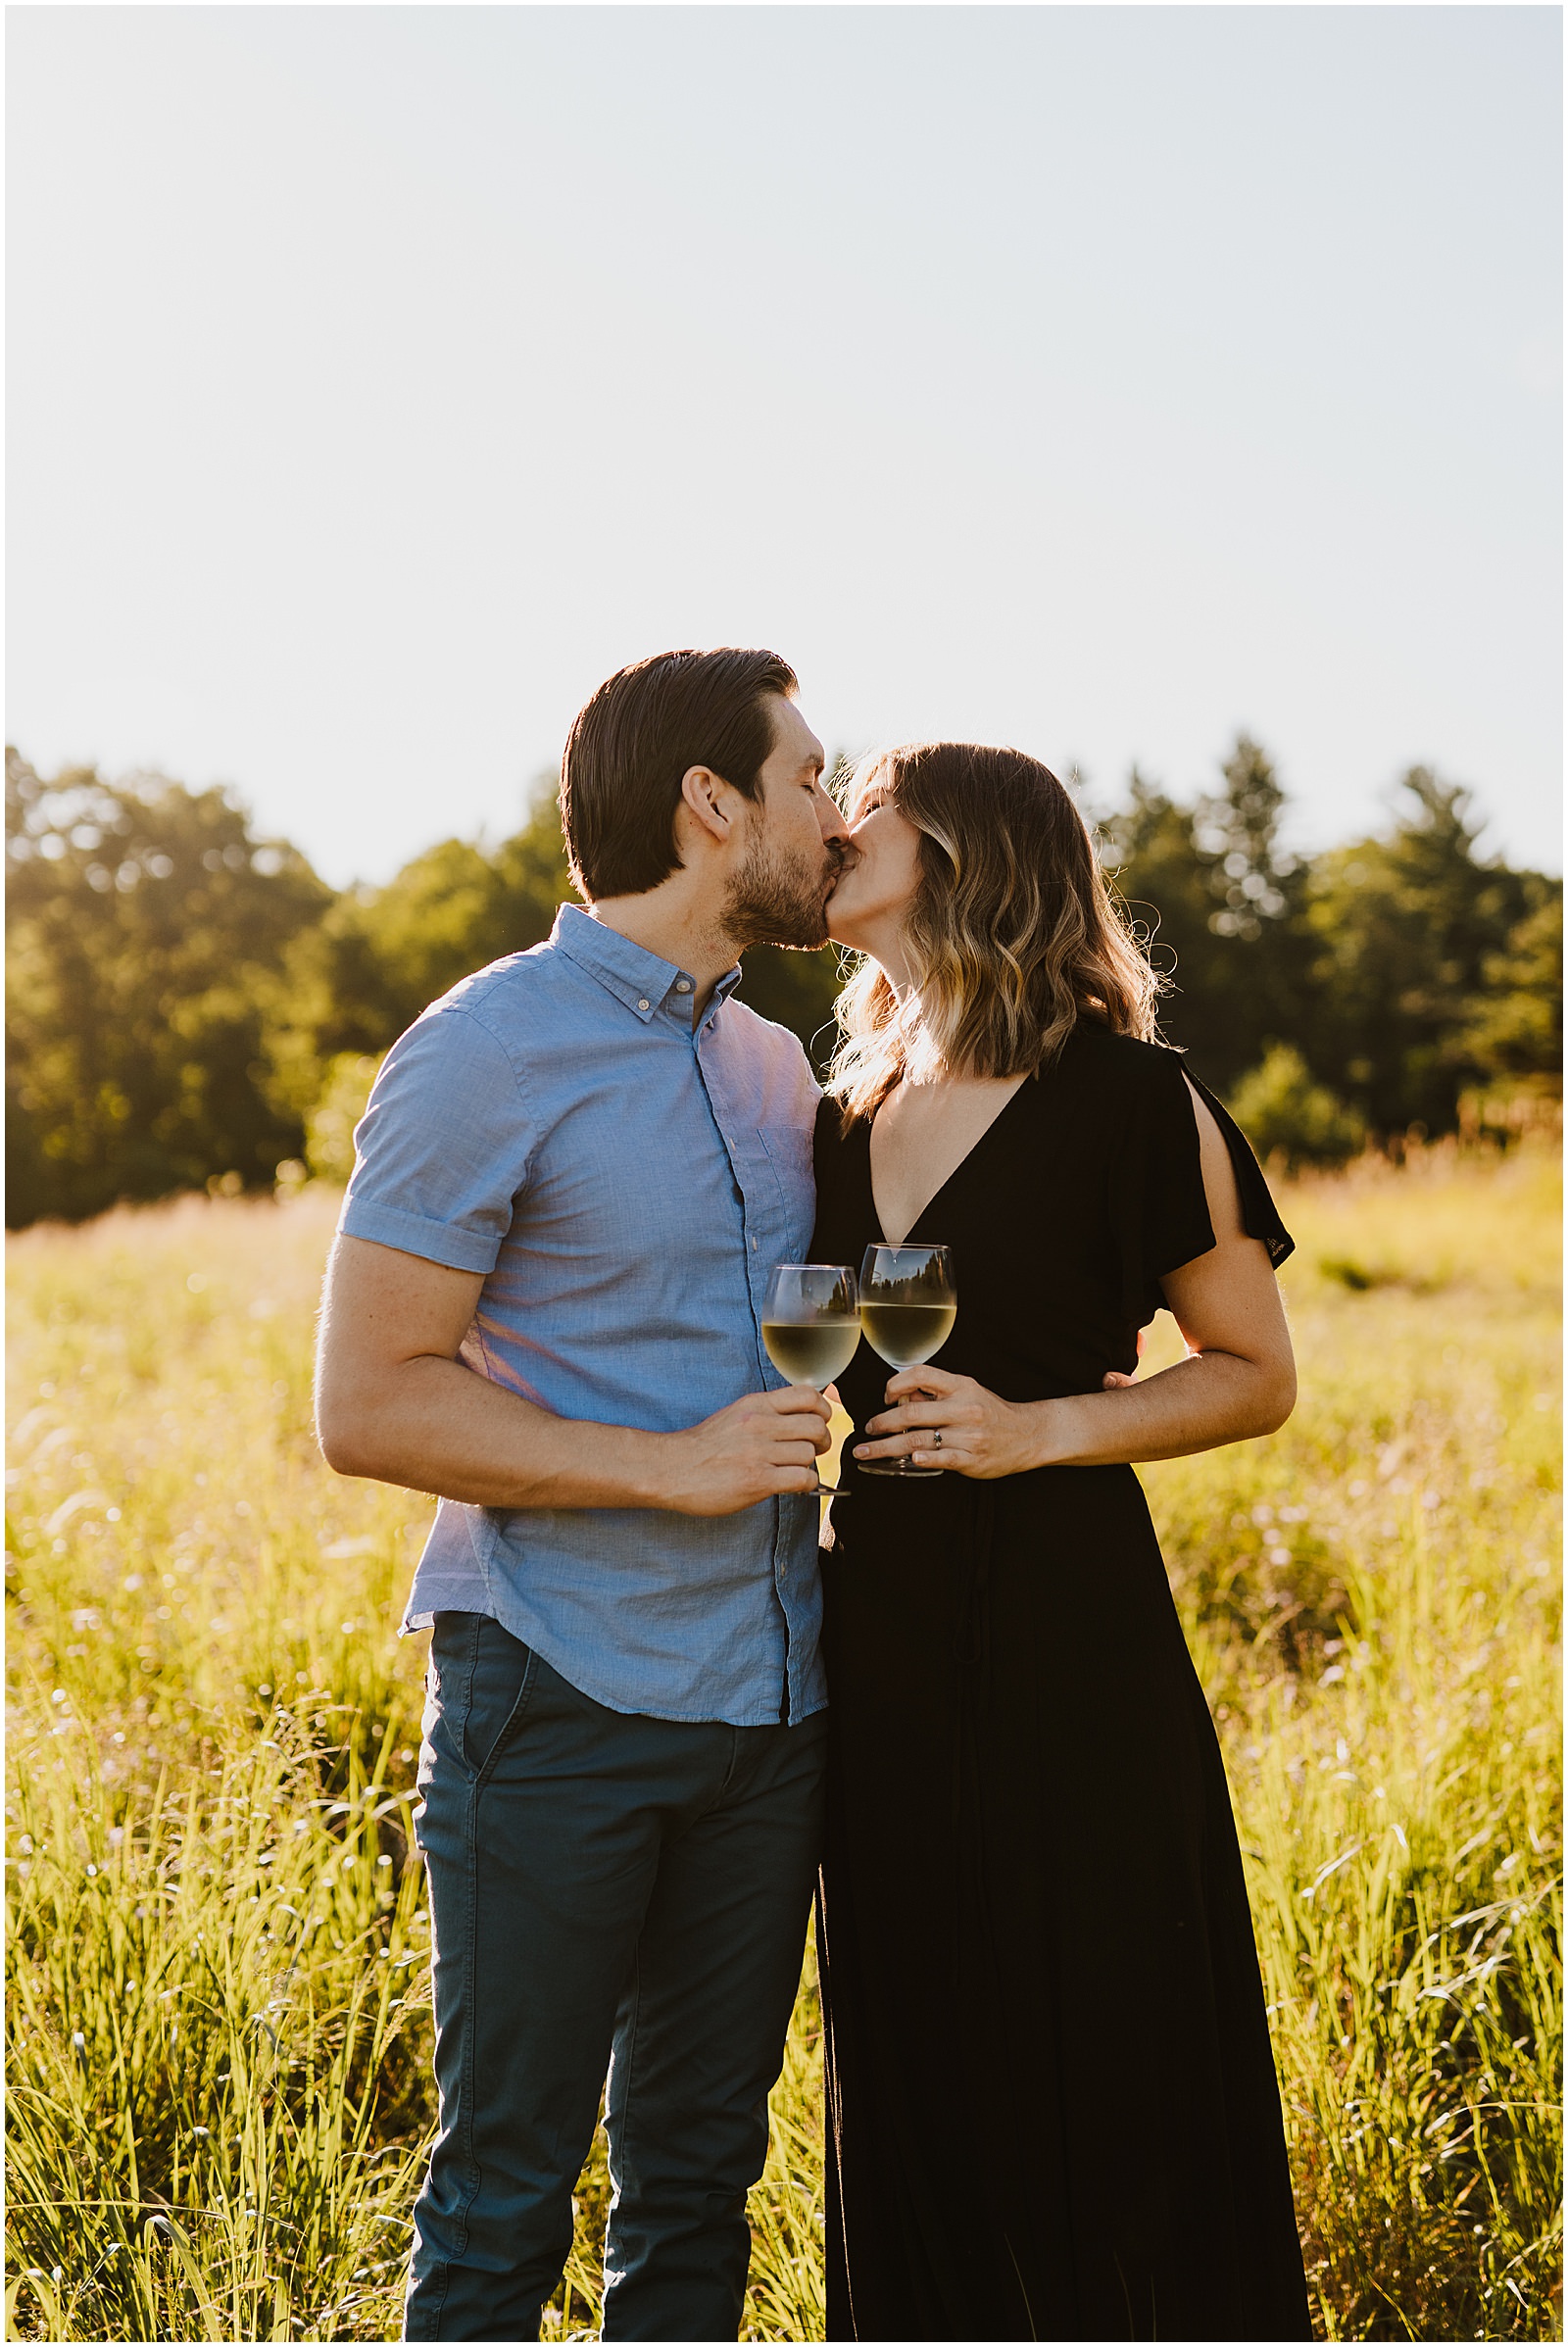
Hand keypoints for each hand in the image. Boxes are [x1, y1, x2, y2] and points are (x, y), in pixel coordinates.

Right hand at [661, 1386, 830, 1515]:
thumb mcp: (734, 1415)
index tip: (820, 1422)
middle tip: (814, 1450)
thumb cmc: (702, 1447)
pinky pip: (802, 1478)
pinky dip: (806, 1484)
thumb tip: (799, 1418)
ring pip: (809, 1454)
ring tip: (794, 1470)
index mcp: (755, 1405)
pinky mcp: (758, 1480)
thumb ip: (765, 1414)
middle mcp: (759, 1424)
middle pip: (816, 1425)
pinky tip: (793, 1485)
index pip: (807, 1394)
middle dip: (822, 1440)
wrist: (671, 1469)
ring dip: (808, 1465)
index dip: (823, 1409)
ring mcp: (758, 1452)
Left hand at [854, 1366, 1037, 1478]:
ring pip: (918, 1439)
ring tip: (868, 1451)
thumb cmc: (991, 1412)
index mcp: (961, 1386)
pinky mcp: (972, 1459)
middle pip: (911, 1413)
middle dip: (882, 1422)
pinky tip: (909, 1459)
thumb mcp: (967, 1392)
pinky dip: (922, 1458)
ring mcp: (968, 1435)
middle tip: (868, 1429)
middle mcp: (964, 1409)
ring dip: (887, 1447)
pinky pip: (942, 1458)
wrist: (1028, 1435)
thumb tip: (901, 1397)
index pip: (921, 1374)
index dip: (896, 1384)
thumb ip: (936, 1393)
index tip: (885, 1397)